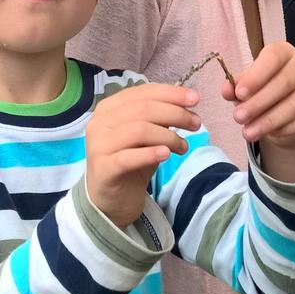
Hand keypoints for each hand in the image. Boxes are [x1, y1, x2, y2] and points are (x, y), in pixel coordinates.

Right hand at [85, 83, 200, 228]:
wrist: (110, 200)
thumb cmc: (131, 162)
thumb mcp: (146, 136)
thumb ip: (159, 118)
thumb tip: (186, 103)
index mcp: (108, 108)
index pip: (142, 92)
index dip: (170, 93)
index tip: (195, 99)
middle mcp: (99, 122)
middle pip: (142, 109)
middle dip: (175, 113)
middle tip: (196, 124)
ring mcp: (98, 145)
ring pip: (138, 130)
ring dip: (168, 136)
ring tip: (183, 147)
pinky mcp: (103, 169)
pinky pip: (128, 158)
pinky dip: (150, 154)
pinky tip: (167, 155)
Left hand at [221, 42, 294, 180]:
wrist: (285, 115)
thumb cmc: (263, 92)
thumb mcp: (246, 87)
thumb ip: (236, 86)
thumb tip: (226, 89)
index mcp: (284, 52)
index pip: (273, 58)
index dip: (256, 75)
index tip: (239, 93)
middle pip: (283, 83)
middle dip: (258, 103)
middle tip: (238, 118)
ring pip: (294, 105)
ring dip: (268, 120)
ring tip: (248, 132)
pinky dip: (286, 129)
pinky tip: (271, 135)